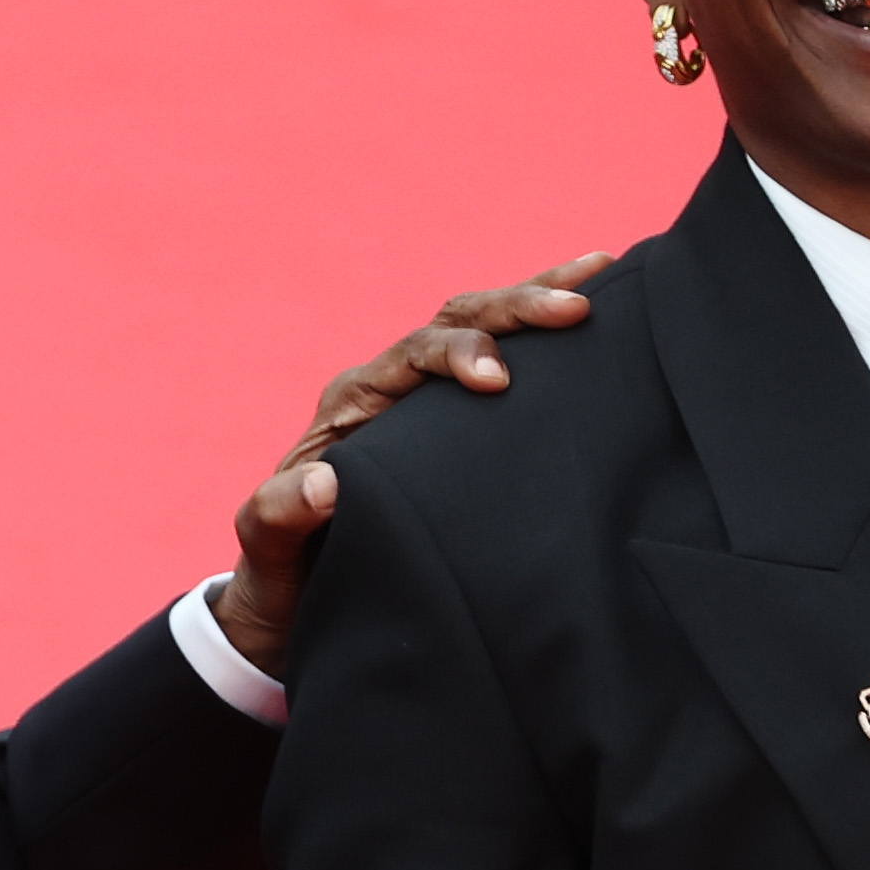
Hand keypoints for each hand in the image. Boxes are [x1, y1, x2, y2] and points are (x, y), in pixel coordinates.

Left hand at [208, 256, 609, 678]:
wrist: (295, 601)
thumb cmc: (281, 572)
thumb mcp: (265, 547)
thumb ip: (280, 515)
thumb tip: (326, 484)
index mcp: (353, 404)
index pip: (413, 357)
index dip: (458, 357)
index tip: (500, 381)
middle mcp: (391, 389)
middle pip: (456, 322)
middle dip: (516, 309)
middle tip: (578, 305)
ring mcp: (426, 406)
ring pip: (486, 330)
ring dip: (538, 300)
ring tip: (604, 269)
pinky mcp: (457, 432)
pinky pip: (506, 371)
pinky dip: (546, 344)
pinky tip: (598, 319)